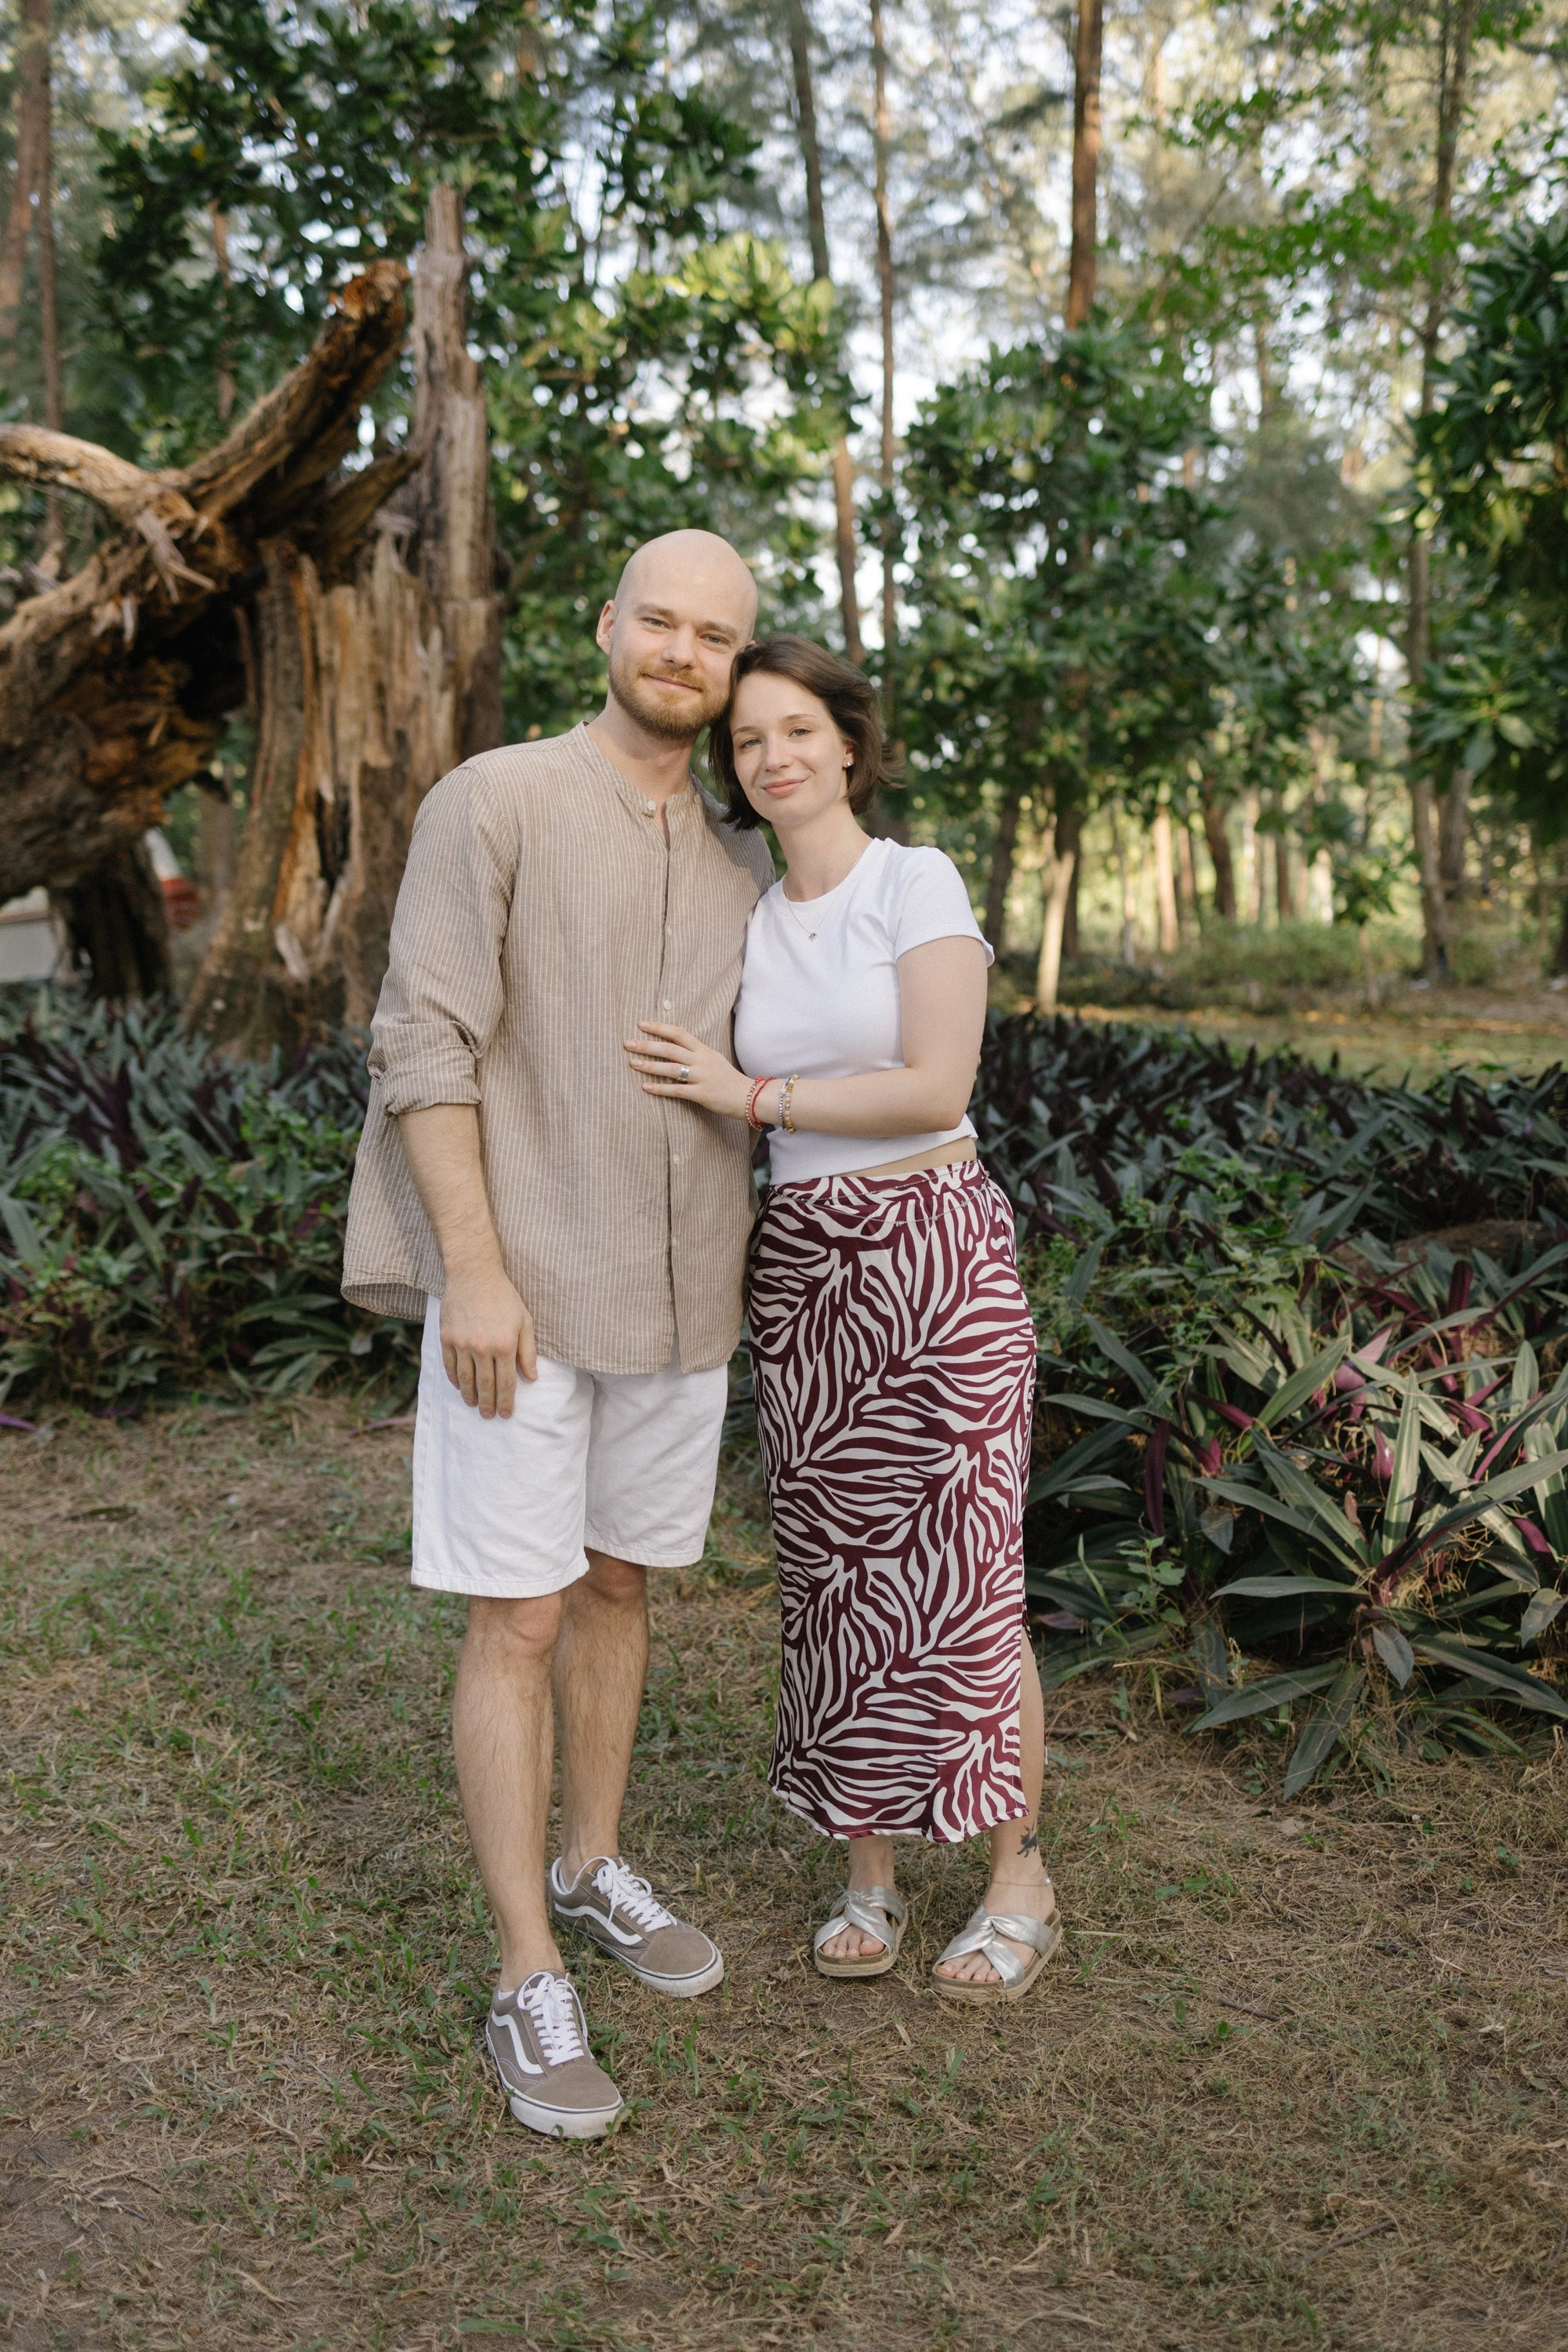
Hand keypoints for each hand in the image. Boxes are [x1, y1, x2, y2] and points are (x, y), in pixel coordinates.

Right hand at [440, 1266, 537, 1417]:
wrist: (474, 1275)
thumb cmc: (504, 1297)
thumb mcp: (524, 1321)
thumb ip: (528, 1351)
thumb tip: (532, 1377)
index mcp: (505, 1345)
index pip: (506, 1382)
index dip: (507, 1401)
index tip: (506, 1414)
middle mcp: (482, 1348)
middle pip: (485, 1385)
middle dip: (488, 1404)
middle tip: (488, 1416)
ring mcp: (462, 1344)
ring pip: (465, 1379)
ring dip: (470, 1396)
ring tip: (473, 1405)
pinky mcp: (446, 1338)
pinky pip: (449, 1366)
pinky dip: (454, 1379)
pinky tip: (459, 1387)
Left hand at [623, 1020, 751, 1118]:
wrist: (748, 1096)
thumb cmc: (727, 1077)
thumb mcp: (713, 1056)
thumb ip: (695, 1047)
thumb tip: (679, 1029)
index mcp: (703, 1049)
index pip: (678, 1033)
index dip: (659, 1027)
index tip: (641, 1024)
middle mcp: (701, 1061)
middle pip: (670, 1049)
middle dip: (647, 1045)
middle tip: (627, 1043)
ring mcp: (701, 1077)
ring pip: (671, 1069)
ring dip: (650, 1066)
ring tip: (632, 1063)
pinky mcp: (701, 1094)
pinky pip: (677, 1091)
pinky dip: (660, 1089)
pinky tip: (646, 1087)